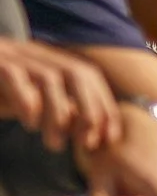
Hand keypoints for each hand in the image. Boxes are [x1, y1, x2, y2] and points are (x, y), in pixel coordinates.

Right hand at [0, 42, 120, 153]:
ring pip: (49, 78)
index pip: (87, 74)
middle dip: (90, 111)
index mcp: (42, 58)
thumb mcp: (27, 103)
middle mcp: (28, 51)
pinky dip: (27, 103)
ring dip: (58, 116)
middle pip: (77, 73)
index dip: (104, 104)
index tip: (108, 137)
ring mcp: (7, 53)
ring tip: (53, 144)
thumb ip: (55, 109)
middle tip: (85, 143)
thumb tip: (90, 129)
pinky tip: (28, 125)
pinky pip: (14, 76)